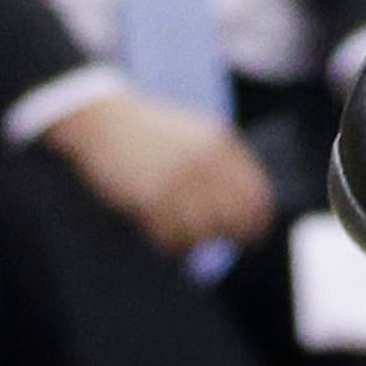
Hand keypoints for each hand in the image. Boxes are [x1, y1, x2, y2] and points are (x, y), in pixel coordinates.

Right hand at [48, 82, 274, 255]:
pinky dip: (171, 243)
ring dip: (197, 241)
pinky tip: (167, 237)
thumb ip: (222, 161)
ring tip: (189, 239)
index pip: (255, 193)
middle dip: (232, 235)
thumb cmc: (153, 132)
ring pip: (203, 231)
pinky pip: (171, 237)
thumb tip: (244, 203)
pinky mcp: (150, 198)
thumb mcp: (197, 133)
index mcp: (221, 143)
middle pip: (234, 216)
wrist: (108, 121)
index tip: (254, 234)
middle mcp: (204, 162)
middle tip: (223, 242)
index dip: (258, 219)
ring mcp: (178, 181)